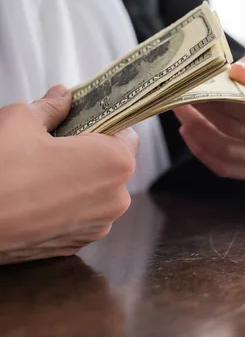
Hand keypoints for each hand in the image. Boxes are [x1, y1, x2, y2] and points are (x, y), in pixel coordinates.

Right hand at [0, 85, 138, 264]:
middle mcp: (115, 198)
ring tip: (39, 172)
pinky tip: (35, 196)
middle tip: (54, 145)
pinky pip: (79, 215)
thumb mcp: (20, 121)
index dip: (103, 124)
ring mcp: (97, 226)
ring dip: (76, 180)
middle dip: (88, 153)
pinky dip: (64, 204)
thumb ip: (51, 107)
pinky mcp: (76, 245)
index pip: (125, 133)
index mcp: (114, 163)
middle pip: (111, 164)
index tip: (83, 121)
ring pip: (95, 191)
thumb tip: (62, 97)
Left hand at [173, 49, 244, 180]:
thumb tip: (238, 73)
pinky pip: (224, 168)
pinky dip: (202, 150)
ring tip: (181, 111)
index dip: (220, 100)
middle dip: (205, 113)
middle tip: (180, 96)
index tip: (195, 86)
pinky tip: (189, 130)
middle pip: (238, 131)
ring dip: (198, 132)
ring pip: (228, 152)